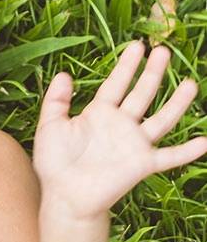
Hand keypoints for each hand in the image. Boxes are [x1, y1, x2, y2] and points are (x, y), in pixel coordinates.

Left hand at [32, 40, 205, 219]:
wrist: (64, 195)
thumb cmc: (54, 162)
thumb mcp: (50, 126)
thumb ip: (56, 100)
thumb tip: (63, 73)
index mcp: (99, 113)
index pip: (117, 84)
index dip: (127, 66)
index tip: (138, 45)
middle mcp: (120, 125)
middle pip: (141, 94)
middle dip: (153, 73)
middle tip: (163, 51)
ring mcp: (134, 144)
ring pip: (161, 119)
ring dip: (177, 103)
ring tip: (191, 83)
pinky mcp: (142, 164)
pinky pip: (170, 157)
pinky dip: (188, 151)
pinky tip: (205, 141)